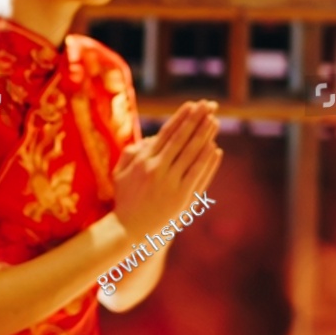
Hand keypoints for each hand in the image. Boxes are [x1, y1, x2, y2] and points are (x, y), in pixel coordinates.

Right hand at [111, 100, 221, 238]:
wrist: (130, 230)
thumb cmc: (125, 199)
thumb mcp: (120, 173)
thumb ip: (132, 153)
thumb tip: (152, 139)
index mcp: (143, 161)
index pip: (166, 134)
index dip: (180, 118)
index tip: (191, 105)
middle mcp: (158, 170)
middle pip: (182, 140)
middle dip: (196, 120)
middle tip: (208, 105)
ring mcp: (171, 185)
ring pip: (192, 155)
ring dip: (205, 136)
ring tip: (215, 121)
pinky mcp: (182, 198)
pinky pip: (198, 175)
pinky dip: (207, 161)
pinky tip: (215, 148)